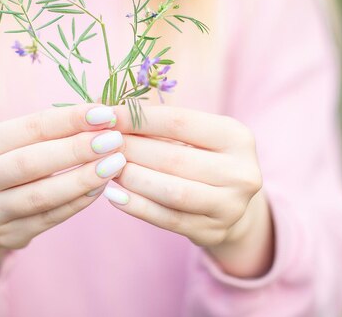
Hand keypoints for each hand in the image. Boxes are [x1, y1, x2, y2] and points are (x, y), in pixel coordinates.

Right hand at [0, 104, 126, 278]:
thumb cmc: (10, 160)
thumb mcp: (16, 139)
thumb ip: (52, 128)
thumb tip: (103, 112)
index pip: (30, 128)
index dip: (69, 119)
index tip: (104, 113)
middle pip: (31, 162)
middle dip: (77, 149)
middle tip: (113, 140)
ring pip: (42, 195)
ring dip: (83, 178)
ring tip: (115, 163)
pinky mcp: (6, 236)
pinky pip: (50, 218)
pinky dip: (78, 201)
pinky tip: (101, 187)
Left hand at [106, 105, 273, 277]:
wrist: (232, 202)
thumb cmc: (203, 156)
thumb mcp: (194, 134)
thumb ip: (157, 123)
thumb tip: (107, 110)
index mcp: (237, 137)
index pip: (180, 122)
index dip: (139, 119)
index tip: (107, 115)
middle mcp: (241, 172)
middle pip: (174, 157)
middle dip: (131, 148)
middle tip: (100, 143)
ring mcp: (230, 206)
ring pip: (171, 191)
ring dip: (132, 177)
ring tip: (106, 167)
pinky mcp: (213, 232)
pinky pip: (167, 219)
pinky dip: (136, 206)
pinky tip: (113, 196)